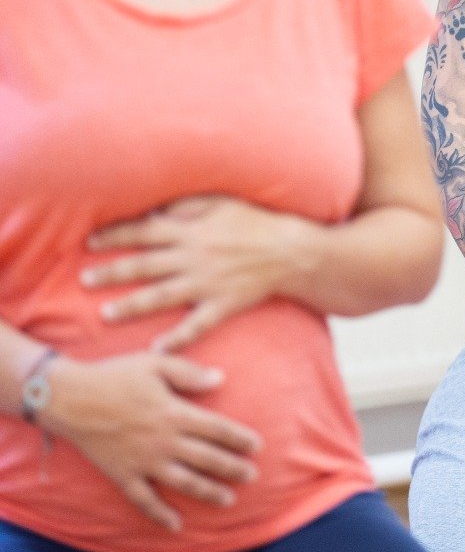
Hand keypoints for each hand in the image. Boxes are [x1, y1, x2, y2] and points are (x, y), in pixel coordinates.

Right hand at [41, 353, 261, 531]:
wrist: (68, 398)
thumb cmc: (114, 376)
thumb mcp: (154, 364)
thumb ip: (189, 372)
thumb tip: (220, 378)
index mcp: (175, 413)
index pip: (217, 429)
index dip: (240, 438)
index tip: (257, 447)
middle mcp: (164, 442)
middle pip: (207, 459)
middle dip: (233, 468)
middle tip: (252, 476)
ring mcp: (144, 462)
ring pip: (184, 483)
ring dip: (209, 492)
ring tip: (228, 500)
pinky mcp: (123, 475)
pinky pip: (144, 501)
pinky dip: (160, 515)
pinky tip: (176, 525)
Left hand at [83, 196, 302, 350]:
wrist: (293, 252)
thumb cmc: (258, 222)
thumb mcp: (223, 202)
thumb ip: (188, 206)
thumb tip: (156, 211)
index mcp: (192, 231)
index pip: (145, 231)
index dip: (116, 236)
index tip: (90, 243)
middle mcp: (195, 257)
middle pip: (145, 265)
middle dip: (112, 272)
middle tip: (84, 281)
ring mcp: (208, 284)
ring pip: (162, 296)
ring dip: (132, 306)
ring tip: (106, 315)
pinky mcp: (224, 305)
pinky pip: (196, 325)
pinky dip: (177, 339)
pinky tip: (157, 349)